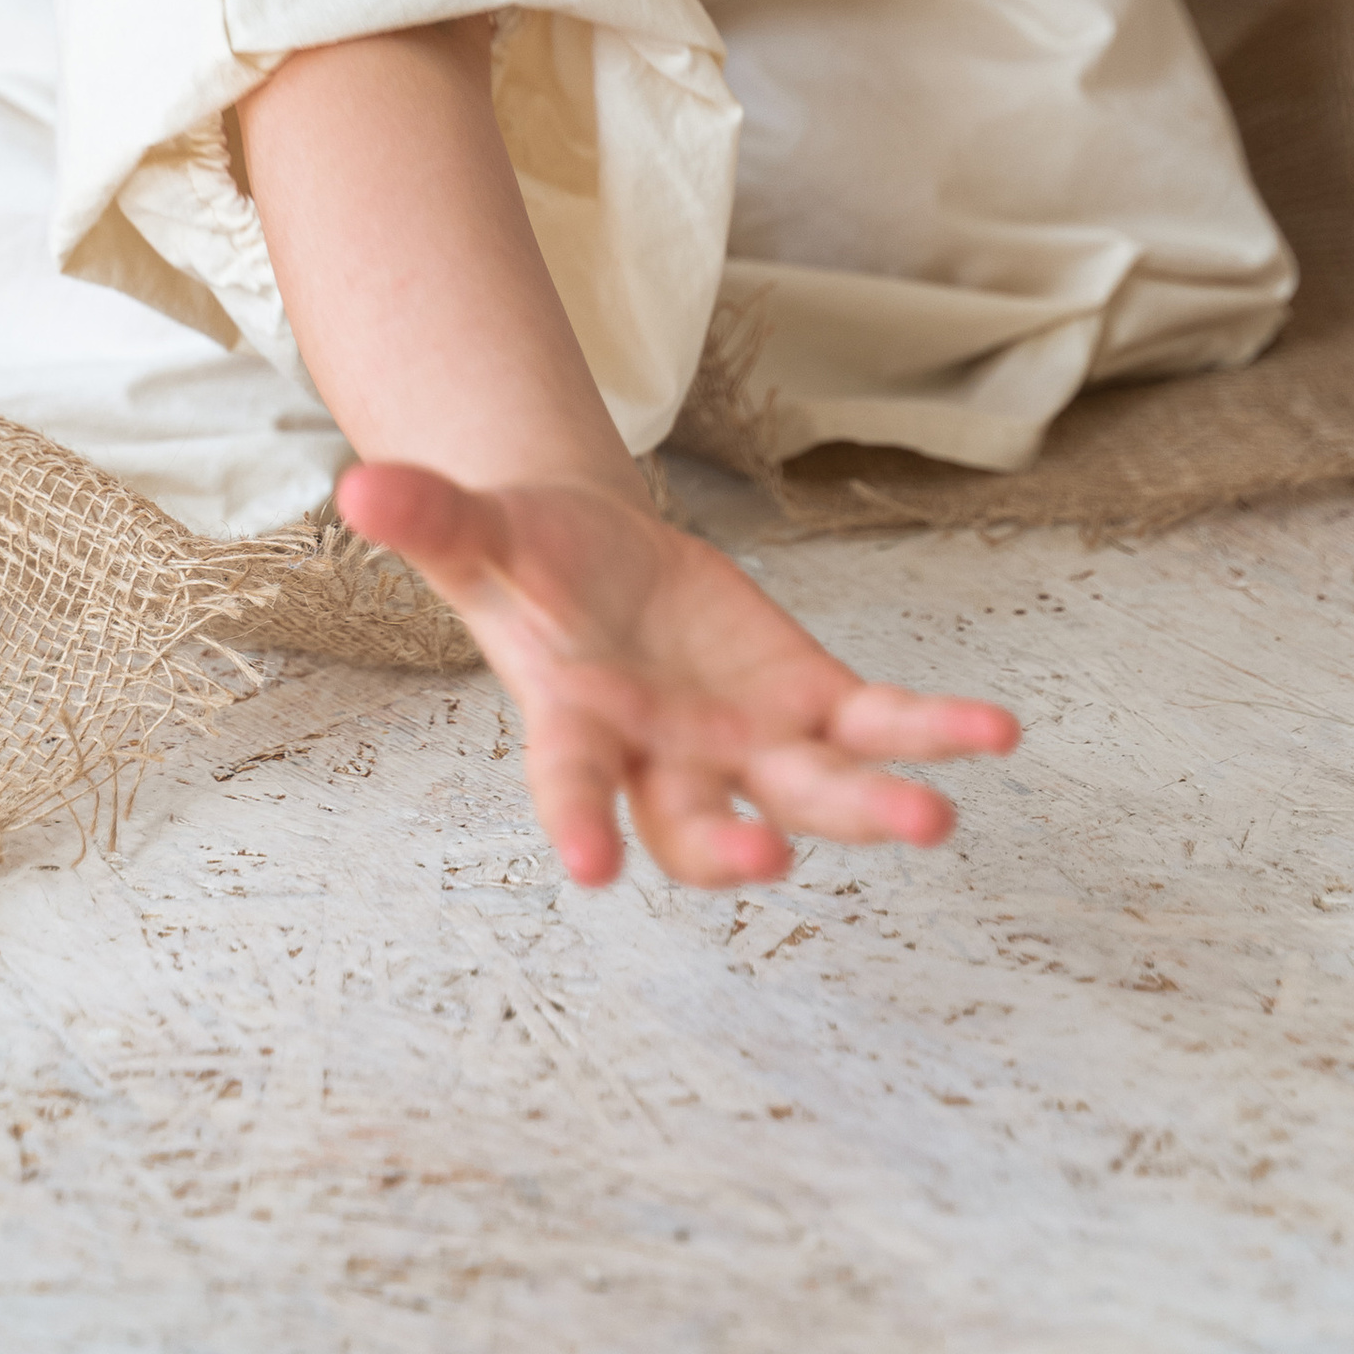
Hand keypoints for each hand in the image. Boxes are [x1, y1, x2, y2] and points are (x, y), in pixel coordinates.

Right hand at [335, 462, 1019, 889]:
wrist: (593, 562)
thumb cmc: (526, 561)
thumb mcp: (480, 528)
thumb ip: (432, 515)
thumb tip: (356, 482)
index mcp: (578, 727)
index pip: (572, 786)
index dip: (577, 825)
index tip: (586, 872)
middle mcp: (666, 758)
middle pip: (701, 821)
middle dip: (735, 843)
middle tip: (774, 857)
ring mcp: (744, 741)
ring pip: (810, 791)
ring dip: (873, 804)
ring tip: (937, 817)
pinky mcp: (805, 700)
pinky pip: (876, 725)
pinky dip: (934, 731)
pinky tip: (997, 733)